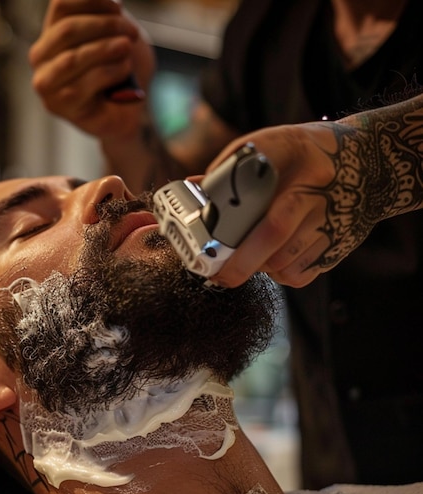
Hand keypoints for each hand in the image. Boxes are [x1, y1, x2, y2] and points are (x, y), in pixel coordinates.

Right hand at [30, 0, 155, 139]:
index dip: (93, 2)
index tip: (119, 8)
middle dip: (105, 26)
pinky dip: (109, 72)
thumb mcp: (116, 34)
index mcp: (51, 34)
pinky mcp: (58, 106)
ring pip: (72, 58)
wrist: (129, 111)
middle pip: (67, 29)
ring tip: (126, 48)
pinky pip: (82, 84)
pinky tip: (124, 70)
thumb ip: (105, 13)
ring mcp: (45, 84)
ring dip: (106, 49)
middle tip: (131, 33)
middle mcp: (40, 57)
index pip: (62, 6)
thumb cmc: (121, 71)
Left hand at [205, 121, 391, 287]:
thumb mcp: (272, 146)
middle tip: (216, 274)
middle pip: (273, 231)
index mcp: (295, 154)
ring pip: (284, 260)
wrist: (371, 165)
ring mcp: (332, 218)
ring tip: (244, 261)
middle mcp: (316, 187)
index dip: (227, 209)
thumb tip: (194, 187)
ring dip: (257, 268)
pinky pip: (300, 274)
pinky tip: (274, 261)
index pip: (254, 179)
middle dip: (239, 261)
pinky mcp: (339, 245)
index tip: (204, 230)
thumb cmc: (307, 156)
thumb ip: (232, 167)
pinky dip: (279, 275)